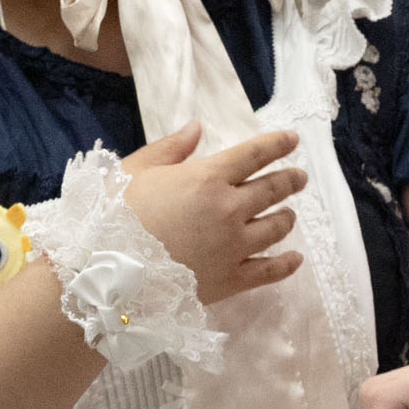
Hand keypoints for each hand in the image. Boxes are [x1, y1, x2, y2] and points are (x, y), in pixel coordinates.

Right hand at [126, 124, 304, 304]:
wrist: (108, 273)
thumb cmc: (114, 216)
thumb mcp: (136, 171)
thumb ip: (170, 149)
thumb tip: (197, 128)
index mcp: (207, 178)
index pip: (253, 155)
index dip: (277, 145)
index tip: (293, 140)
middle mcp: (230, 210)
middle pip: (271, 191)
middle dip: (290, 181)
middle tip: (300, 178)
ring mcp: (234, 247)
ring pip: (275, 228)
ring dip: (286, 218)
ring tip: (289, 214)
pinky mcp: (231, 280)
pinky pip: (269, 271)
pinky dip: (286, 264)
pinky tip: (295, 258)